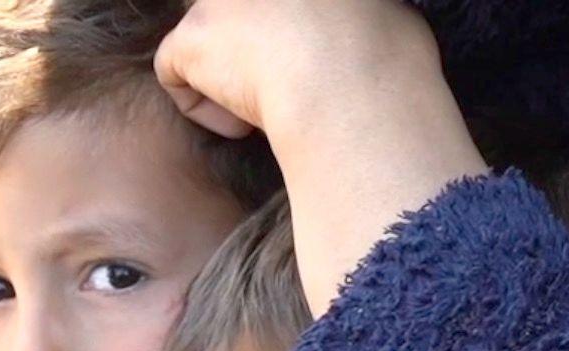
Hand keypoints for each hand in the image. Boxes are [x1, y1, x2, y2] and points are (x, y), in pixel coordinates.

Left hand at [158, 0, 485, 313]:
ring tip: (269, 105)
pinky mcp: (191, 37)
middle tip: (279, 84)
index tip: (293, 62)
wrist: (351, 87)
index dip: (274, 37)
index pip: (272, 11)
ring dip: (228, 77)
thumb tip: (369, 29)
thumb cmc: (387, 62)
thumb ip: (361, 15)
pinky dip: (206, 110)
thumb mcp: (392, 15)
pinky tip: (245, 122)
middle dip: (248, 49)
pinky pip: (175, 77)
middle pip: (235, 18)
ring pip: (207, 44)